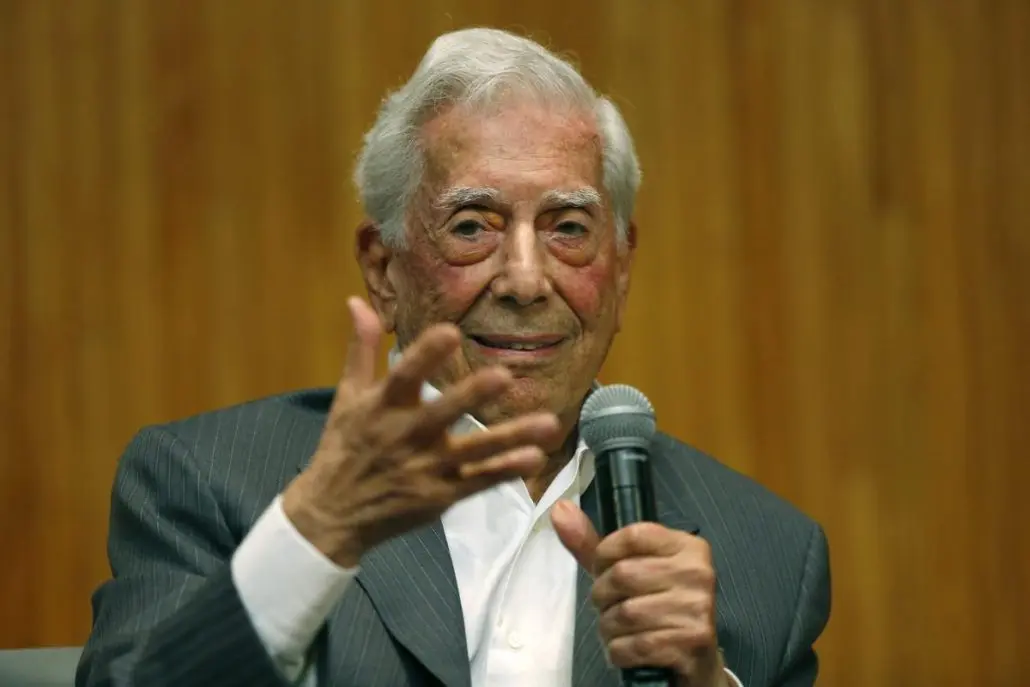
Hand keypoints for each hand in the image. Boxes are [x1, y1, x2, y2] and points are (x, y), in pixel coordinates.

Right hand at [283, 297, 561, 566]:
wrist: (332, 515)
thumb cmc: (344, 448)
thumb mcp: (347, 397)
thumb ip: (362, 349)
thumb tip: (358, 301)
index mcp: (382, 407)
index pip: (404, 376)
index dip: (425, 354)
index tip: (450, 331)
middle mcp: (406, 435)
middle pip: (442, 413)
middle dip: (471, 396)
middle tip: (503, 376)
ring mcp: (427, 468)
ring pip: (474, 451)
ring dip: (510, 437)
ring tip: (549, 424)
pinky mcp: (442, 495)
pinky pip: (479, 482)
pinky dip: (506, 471)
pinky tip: (534, 457)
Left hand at [552, 501, 727, 686]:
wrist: (695, 658)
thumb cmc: (656, 607)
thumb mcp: (628, 569)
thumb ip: (593, 543)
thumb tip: (560, 509)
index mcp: (687, 546)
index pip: (632, 535)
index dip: (604, 554)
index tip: (602, 569)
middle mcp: (698, 573)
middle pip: (623, 574)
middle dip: (603, 596)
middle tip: (609, 606)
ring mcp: (698, 608)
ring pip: (625, 613)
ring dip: (609, 627)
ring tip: (618, 629)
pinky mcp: (692, 642)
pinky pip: (634, 646)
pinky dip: (619, 651)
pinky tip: (628, 649)